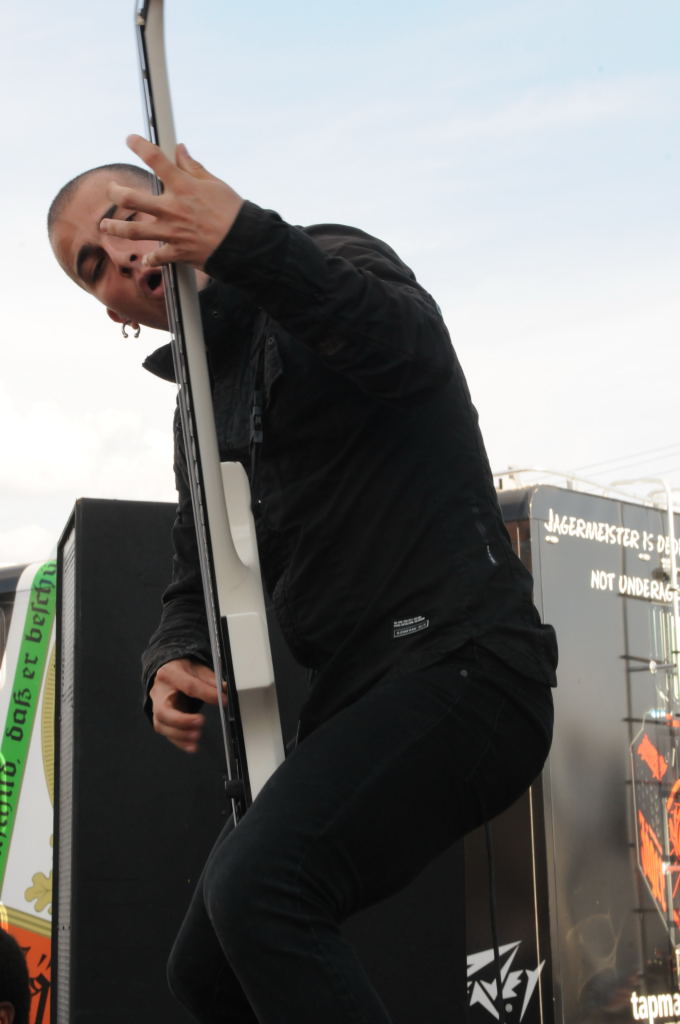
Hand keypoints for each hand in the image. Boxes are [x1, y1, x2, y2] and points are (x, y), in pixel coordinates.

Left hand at [99, 134, 243, 269]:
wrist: (245, 245)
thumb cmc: (233, 212)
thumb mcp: (215, 184)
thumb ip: (193, 167)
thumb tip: (180, 149)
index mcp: (183, 186)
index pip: (155, 159)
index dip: (139, 146)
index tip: (130, 139)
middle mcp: (171, 208)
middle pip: (131, 198)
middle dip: (115, 192)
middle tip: (111, 190)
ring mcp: (171, 232)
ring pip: (133, 231)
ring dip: (115, 228)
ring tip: (105, 225)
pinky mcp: (177, 252)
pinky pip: (156, 258)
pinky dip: (150, 260)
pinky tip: (146, 259)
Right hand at [149, 658, 224, 752]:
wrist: (167, 670)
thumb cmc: (182, 669)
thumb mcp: (197, 668)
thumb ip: (211, 679)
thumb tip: (224, 689)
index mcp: (170, 673)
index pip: (188, 685)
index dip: (207, 693)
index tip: (223, 700)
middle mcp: (159, 692)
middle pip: (164, 711)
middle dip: (182, 720)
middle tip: (200, 722)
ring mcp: (157, 706)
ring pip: (162, 725)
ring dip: (180, 735)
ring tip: (197, 736)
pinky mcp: (160, 719)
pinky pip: (167, 733)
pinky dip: (179, 742)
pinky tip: (192, 746)